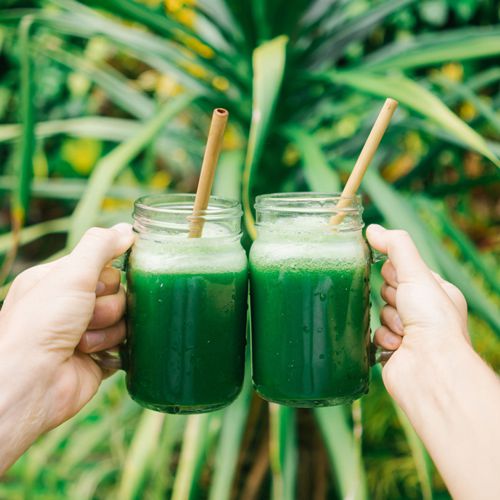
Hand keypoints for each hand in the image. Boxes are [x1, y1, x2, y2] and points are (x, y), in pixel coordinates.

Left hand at [0, 224, 133, 473]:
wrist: (33, 383)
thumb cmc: (41, 325)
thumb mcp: (71, 274)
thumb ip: (101, 246)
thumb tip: (128, 229)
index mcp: (57, 281)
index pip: (101, 265)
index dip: (105, 276)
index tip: (95, 286)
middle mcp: (70, 305)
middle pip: (117, 292)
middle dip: (107, 306)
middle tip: (87, 316)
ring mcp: (85, 332)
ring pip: (123, 318)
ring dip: (107, 330)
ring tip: (83, 342)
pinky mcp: (97, 357)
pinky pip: (124, 344)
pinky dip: (112, 349)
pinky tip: (94, 356)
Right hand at [366, 224, 469, 402]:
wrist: (430, 370)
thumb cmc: (433, 322)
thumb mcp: (416, 274)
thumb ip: (395, 247)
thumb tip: (372, 229)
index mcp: (436, 293)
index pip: (404, 270)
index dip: (395, 274)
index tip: (398, 281)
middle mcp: (424, 313)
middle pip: (388, 291)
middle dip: (391, 299)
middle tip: (404, 308)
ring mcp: (409, 334)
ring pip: (380, 313)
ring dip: (388, 321)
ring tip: (404, 332)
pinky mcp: (393, 351)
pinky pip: (376, 334)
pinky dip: (383, 338)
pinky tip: (397, 346)